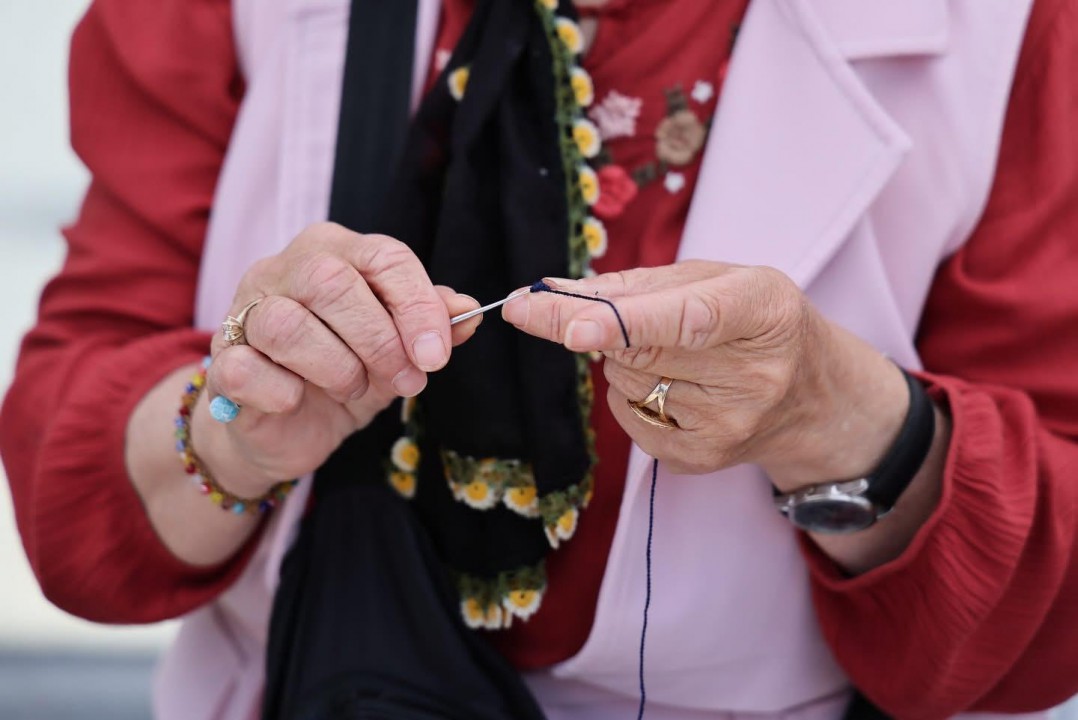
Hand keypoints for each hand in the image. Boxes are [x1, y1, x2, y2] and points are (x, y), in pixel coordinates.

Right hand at [196, 223, 481, 495]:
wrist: (285, 428)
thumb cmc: (344, 372)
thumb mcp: (397, 349)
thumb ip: (430, 326)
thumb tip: (469, 312)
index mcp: (334, 252)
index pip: (383, 255)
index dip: (417, 305)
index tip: (437, 355)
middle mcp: (283, 269)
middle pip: (331, 281)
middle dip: (379, 339)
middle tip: (405, 378)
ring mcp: (244, 311)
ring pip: (287, 324)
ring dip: (337, 368)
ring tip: (353, 389)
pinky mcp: (221, 361)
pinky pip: (247, 370)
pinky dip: (283, 392)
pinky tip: (298, 401)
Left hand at [502, 261, 908, 490]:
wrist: (812, 396)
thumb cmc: (751, 321)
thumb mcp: (715, 280)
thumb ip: (633, 284)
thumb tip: (548, 293)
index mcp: (764, 310)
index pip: (688, 319)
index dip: (626, 323)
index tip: (574, 329)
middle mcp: (755, 374)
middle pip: (639, 353)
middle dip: (594, 328)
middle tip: (586, 313)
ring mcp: (729, 425)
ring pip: (625, 383)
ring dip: (622, 360)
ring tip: (671, 353)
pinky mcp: (701, 458)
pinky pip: (626, 417)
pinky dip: (629, 394)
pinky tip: (671, 385)